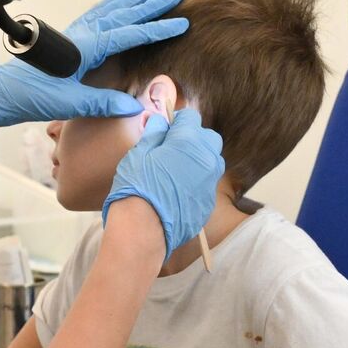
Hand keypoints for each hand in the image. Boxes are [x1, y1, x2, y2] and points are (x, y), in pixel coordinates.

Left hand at [0, 0, 188, 131]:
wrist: (2, 92)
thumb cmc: (32, 97)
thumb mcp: (69, 104)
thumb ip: (102, 104)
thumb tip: (134, 106)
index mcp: (86, 47)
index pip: (129, 34)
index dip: (157, 29)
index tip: (181, 22)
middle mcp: (82, 34)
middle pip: (123, 13)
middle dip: (151, 4)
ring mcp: (74, 33)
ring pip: (110, 9)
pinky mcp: (68, 38)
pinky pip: (97, 14)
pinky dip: (113, 5)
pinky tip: (120, 2)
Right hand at [101, 109, 223, 254]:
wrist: (143, 231)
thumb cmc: (136, 188)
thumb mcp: (138, 154)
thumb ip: (154, 133)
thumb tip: (161, 121)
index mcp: (189, 141)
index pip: (191, 117)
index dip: (177, 122)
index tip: (166, 130)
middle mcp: (206, 159)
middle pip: (209, 138)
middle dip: (194, 138)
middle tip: (172, 150)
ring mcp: (210, 183)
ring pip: (211, 162)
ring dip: (198, 160)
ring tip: (175, 172)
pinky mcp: (208, 204)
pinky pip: (206, 185)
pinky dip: (195, 183)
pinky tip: (176, 193)